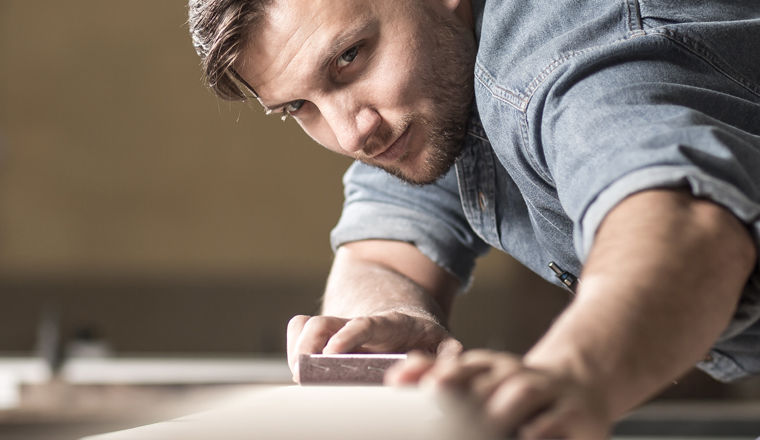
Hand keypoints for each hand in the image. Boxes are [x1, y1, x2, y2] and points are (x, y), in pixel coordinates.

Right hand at [286, 311, 462, 381]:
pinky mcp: (327, 337)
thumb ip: (447, 353)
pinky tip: (298, 370)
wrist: (408, 323)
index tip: (333, 352)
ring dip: (297, 349)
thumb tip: (448, 363)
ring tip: (299, 376)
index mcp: (389, 324)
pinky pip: (301, 330)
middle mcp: (358, 323)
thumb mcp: (441, 343)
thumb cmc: (424, 339)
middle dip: (309, 344)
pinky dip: (293, 346)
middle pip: (325, 323)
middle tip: (303, 372)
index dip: (349, 335)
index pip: (366, 323)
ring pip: (309, 327)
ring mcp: (340, 329)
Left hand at [385, 350, 610, 438]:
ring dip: (498, 409)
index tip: (407, 383)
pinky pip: (554, 421)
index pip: (458, 365)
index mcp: (490, 367)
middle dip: (460, 394)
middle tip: (434, 409)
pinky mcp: (573, 413)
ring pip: (520, 393)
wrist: (580, 389)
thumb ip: (442, 375)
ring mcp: (544, 390)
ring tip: (478, 427)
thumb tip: (398, 375)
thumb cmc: (520, 391)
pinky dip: (539, 430)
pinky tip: (525, 436)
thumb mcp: (483, 379)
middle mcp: (514, 374)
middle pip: (485, 380)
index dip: (433, 372)